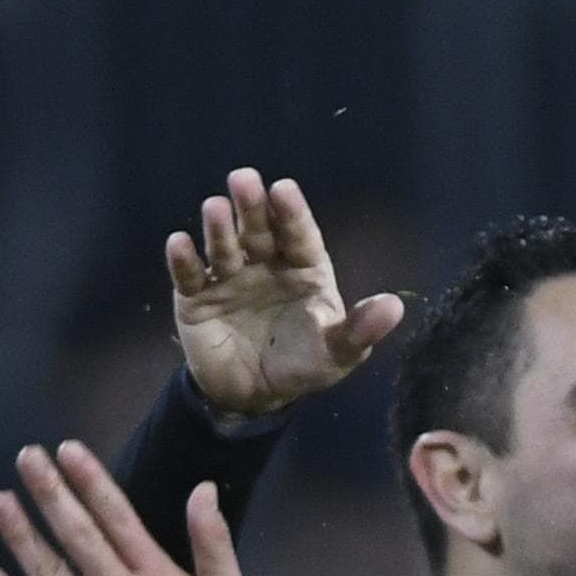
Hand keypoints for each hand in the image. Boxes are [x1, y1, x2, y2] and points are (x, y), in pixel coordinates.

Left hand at [0, 441, 255, 575]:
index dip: (89, 480)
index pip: (117, 516)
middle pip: (77, 534)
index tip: (66, 450)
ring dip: (22, 536)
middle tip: (26, 459)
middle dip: (49, 492)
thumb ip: (213, 541)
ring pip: (48, 573)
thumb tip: (203, 490)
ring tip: (1, 504)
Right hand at [167, 169, 404, 421]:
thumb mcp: (336, 353)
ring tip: (214, 209)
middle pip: (259, 230)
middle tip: (244, 180)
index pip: (299, 235)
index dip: (292, 213)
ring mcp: (230, 277)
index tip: (284, 189)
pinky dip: (182, 260)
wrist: (255, 395)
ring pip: (224, 246)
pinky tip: (179, 243)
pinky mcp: (197, 297)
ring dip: (218, 227)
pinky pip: (189, 275)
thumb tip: (395, 307)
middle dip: (251, 206)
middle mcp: (265, 263)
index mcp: (303, 268)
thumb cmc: (303, 365)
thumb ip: (360, 330)